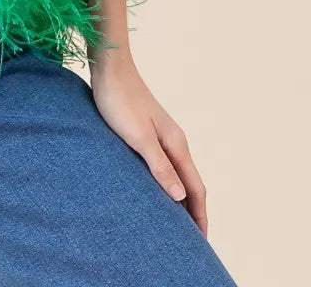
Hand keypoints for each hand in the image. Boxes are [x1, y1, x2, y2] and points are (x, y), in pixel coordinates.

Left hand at [89, 57, 208, 236]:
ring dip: (180, 198)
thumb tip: (181, 197)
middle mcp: (174, 140)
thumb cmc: (120, 100)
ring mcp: (162, 135)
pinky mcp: (147, 130)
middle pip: (190, 183)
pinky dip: (166, 182)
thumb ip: (160, 166)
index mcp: (177, 144)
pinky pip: (164, 164)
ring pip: (178, 173)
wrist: (109, 68)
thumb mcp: (139, 137)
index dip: (200, 216)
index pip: (195, 188)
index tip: (201, 242)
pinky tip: (154, 189)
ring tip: (175, 222)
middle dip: (193, 212)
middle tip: (190, 240)